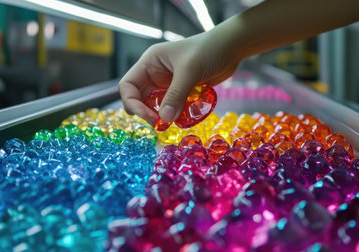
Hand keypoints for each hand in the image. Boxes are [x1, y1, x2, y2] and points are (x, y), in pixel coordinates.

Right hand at [118, 31, 240, 124]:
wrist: (231, 47)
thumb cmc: (208, 50)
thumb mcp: (190, 71)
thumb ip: (176, 95)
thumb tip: (165, 119)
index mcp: (150, 62)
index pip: (128, 85)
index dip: (133, 103)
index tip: (150, 117)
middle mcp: (155, 73)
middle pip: (139, 98)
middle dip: (146, 113)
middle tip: (160, 125)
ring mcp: (168, 83)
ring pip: (156, 105)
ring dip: (161, 115)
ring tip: (171, 123)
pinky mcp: (181, 91)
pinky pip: (171, 107)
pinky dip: (174, 114)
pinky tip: (182, 118)